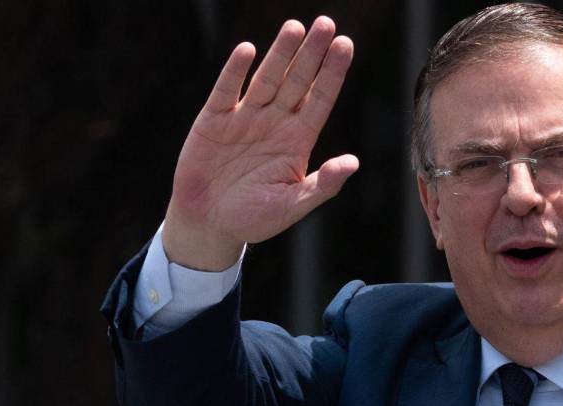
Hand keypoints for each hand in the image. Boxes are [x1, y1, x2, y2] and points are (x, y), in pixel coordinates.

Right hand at [163, 17, 357, 270]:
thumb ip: (322, 185)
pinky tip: (248, 50)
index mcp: (298, 139)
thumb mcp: (293, 206)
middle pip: (298, 80)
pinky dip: (235, 71)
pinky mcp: (214, 120)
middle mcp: (275, 122)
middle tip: (326, 24)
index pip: (321, 98)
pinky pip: (227, 91)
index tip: (346, 45)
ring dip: (280, 53)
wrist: (210, 224)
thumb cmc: (255, 218)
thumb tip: (353, 163)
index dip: (332, 72)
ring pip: (267, 79)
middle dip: (312, 53)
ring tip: (295, 27)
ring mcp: (245, 118)